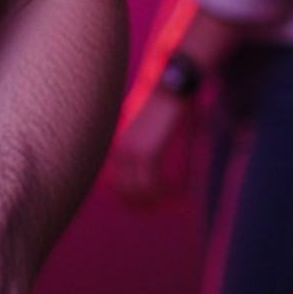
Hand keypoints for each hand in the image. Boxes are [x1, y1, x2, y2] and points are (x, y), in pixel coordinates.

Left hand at [107, 75, 192, 206]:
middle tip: (161, 207)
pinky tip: (178, 190)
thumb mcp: (148, 129)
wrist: (172, 85)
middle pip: (124, 191)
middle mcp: (121, 149)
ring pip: (140, 190)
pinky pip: (154, 182)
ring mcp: (133, 150)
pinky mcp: (149, 150)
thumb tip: (149, 171)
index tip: (146, 205)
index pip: (114, 182)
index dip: (129, 198)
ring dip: (157, 198)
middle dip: (143, 204)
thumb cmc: (165, 106)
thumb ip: (144, 148)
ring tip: (172, 198)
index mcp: (118, 143)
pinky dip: (167, 190)